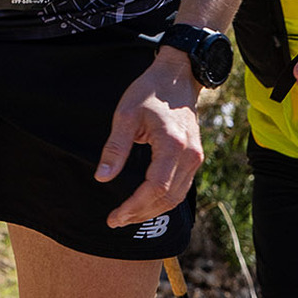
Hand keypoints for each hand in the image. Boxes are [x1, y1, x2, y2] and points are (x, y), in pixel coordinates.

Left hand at [96, 48, 203, 228]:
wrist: (177, 77)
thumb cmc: (149, 92)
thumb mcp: (126, 115)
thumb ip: (115, 148)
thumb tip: (101, 178)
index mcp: (173, 144)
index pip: (155, 187)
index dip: (134, 207)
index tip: (114, 217)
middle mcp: (190, 155)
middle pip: (167, 198)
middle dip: (140, 214)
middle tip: (116, 220)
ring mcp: (195, 157)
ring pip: (176, 197)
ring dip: (151, 211)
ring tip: (127, 216)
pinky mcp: (194, 158)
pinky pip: (181, 188)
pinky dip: (162, 201)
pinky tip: (144, 203)